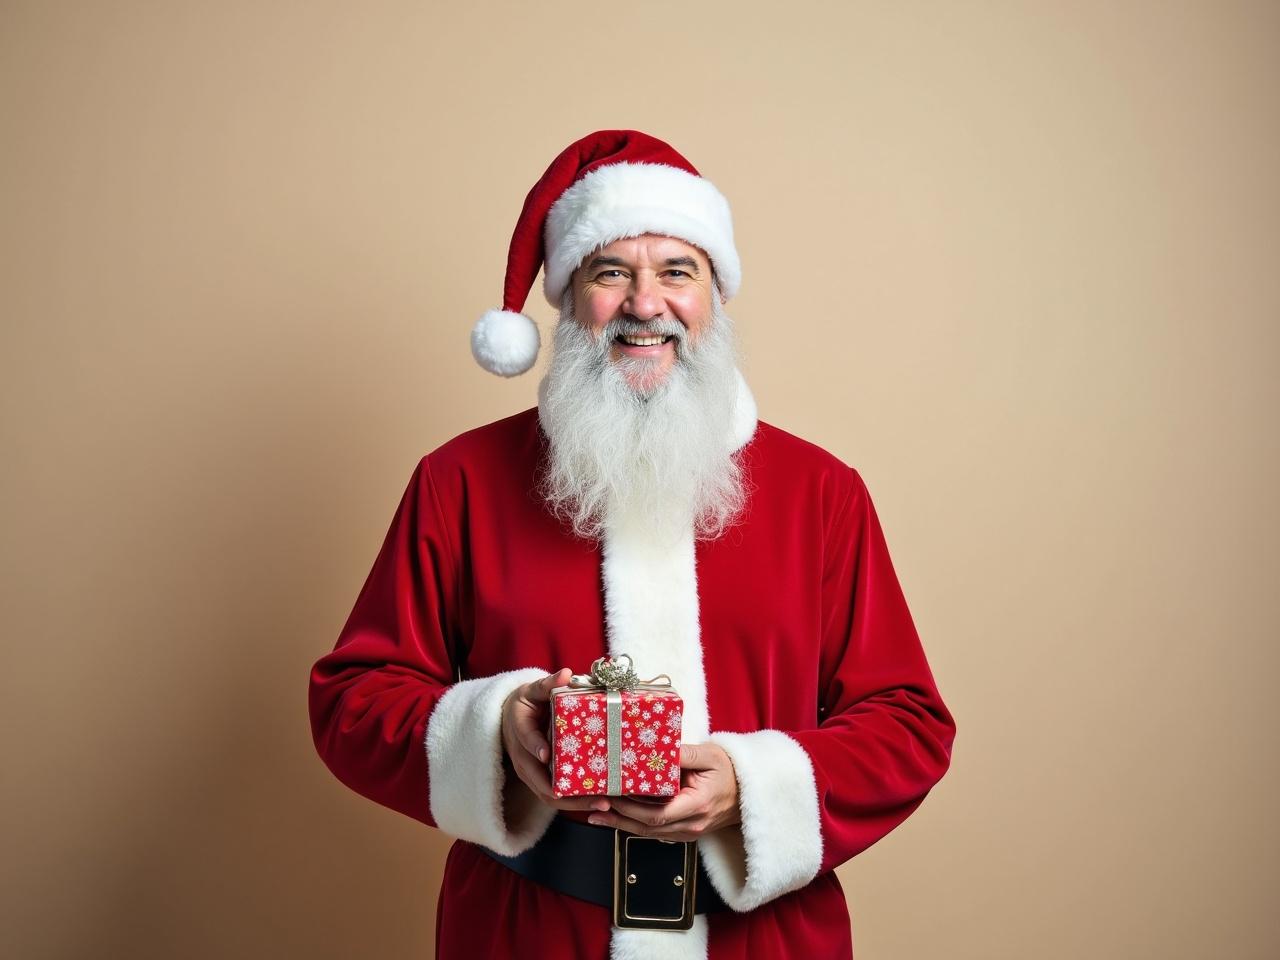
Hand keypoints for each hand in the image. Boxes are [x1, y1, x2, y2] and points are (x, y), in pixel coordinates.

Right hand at [501, 669, 610, 813]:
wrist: (510, 720)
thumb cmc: (525, 705)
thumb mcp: (532, 691)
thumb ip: (548, 684)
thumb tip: (565, 674)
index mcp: (520, 730)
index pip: (527, 740)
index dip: (537, 747)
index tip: (548, 754)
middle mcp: (523, 758)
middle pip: (541, 782)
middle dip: (566, 793)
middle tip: (595, 796)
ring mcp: (530, 773)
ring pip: (549, 796)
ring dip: (575, 803)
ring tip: (603, 803)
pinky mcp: (539, 781)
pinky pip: (555, 797)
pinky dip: (575, 803)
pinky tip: (598, 802)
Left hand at [586, 742, 740, 840]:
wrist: (748, 793)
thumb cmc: (730, 772)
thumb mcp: (710, 755)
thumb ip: (685, 754)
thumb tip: (660, 750)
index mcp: (697, 804)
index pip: (658, 813)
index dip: (632, 808)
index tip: (613, 796)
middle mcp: (691, 824)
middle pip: (648, 826)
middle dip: (619, 816)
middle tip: (596, 804)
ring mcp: (687, 831)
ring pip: (648, 832)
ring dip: (621, 824)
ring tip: (597, 814)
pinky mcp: (683, 831)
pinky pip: (655, 831)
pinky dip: (634, 824)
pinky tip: (617, 817)